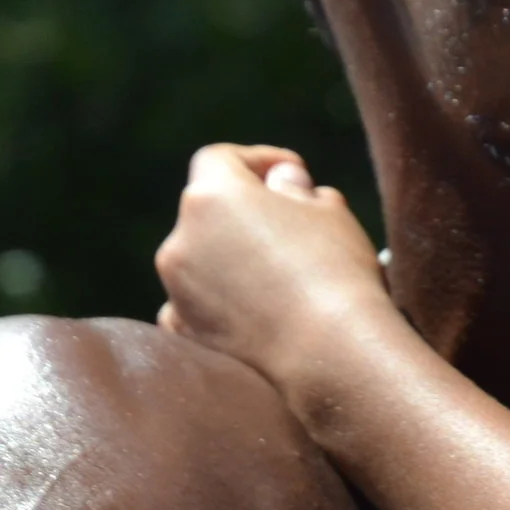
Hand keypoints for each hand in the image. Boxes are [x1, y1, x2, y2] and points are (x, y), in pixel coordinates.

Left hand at [154, 144, 393, 390]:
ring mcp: (176, 289)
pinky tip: (255, 312)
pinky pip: (194, 304)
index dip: (256, 159)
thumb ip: (295, 189)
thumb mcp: (328, 211)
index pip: (219, 158)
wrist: (329, 350)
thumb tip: (281, 182)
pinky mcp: (182, 331)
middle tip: (292, 226)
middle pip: (207, 209)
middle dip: (244, 211)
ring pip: (200, 258)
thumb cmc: (334, 269)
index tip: (292, 173)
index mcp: (213, 195)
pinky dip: (217, 302)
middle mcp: (180, 238)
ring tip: (280, 275)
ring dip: (230, 257)